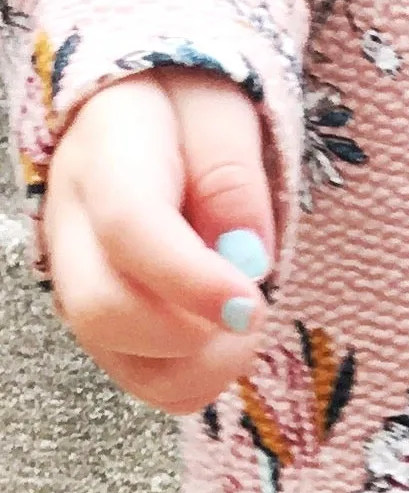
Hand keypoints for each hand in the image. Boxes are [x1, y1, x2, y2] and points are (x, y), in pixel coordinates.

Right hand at [37, 68, 276, 412]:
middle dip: (196, 332)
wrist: (144, 115)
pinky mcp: (103, 325)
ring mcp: (79, 283)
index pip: (129, 229)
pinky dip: (196, 378)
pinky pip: (148, 383)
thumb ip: (232, 174)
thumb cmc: (185, 110)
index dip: (192, 280)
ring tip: (240, 320)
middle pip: (106, 312)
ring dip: (203, 365)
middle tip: (251, 304)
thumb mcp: (219, 112)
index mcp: (103, 159)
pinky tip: (219, 336)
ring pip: (125, 364)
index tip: (253, 302)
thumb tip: (247, 252)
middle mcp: (72, 227)